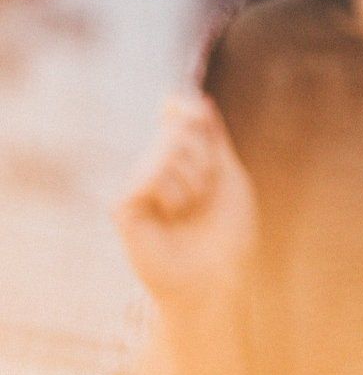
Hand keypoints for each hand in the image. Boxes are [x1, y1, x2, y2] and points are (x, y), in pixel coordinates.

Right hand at [114, 94, 258, 310]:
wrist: (216, 276)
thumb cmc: (227, 230)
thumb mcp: (227, 173)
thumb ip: (212, 136)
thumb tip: (196, 98)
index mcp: (182, 157)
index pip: (178, 112)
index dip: (188, 108)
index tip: (197, 118)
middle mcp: (155, 166)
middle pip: (179, 128)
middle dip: (204, 157)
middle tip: (206, 191)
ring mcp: (137, 185)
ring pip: (165, 150)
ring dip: (193, 180)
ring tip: (189, 208)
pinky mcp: (122, 206)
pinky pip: (146, 176)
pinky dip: (171, 195)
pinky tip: (169, 217)